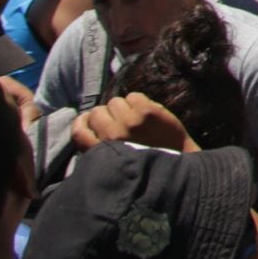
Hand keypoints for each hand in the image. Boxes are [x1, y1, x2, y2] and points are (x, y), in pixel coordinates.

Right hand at [71, 93, 191, 152]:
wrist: (178, 163)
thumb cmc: (143, 162)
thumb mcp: (114, 161)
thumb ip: (99, 145)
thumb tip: (87, 121)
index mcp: (102, 152)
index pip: (79, 131)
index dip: (83, 122)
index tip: (90, 121)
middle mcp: (113, 136)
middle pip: (97, 112)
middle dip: (106, 115)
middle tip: (119, 122)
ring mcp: (131, 122)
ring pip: (115, 102)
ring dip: (123, 108)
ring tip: (134, 120)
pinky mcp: (148, 112)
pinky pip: (133, 96)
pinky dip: (138, 102)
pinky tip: (145, 114)